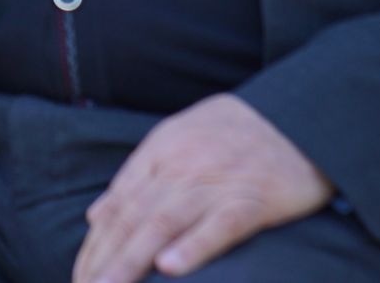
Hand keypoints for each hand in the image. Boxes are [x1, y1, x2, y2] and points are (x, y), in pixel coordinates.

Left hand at [73, 93, 332, 282]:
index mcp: (159, 153)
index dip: (94, 246)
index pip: (116, 206)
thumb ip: (136, 177)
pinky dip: (194, 245)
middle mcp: (179, 166)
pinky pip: (220, 224)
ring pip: (164, 223)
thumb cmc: (234, 133)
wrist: (299, 113)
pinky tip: (171, 268)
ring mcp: (216, 182)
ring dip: (131, 260)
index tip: (80, 277)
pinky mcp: (254, 198)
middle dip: (103, 260)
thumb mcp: (175, 140)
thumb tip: (95, 215)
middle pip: (132, 218)